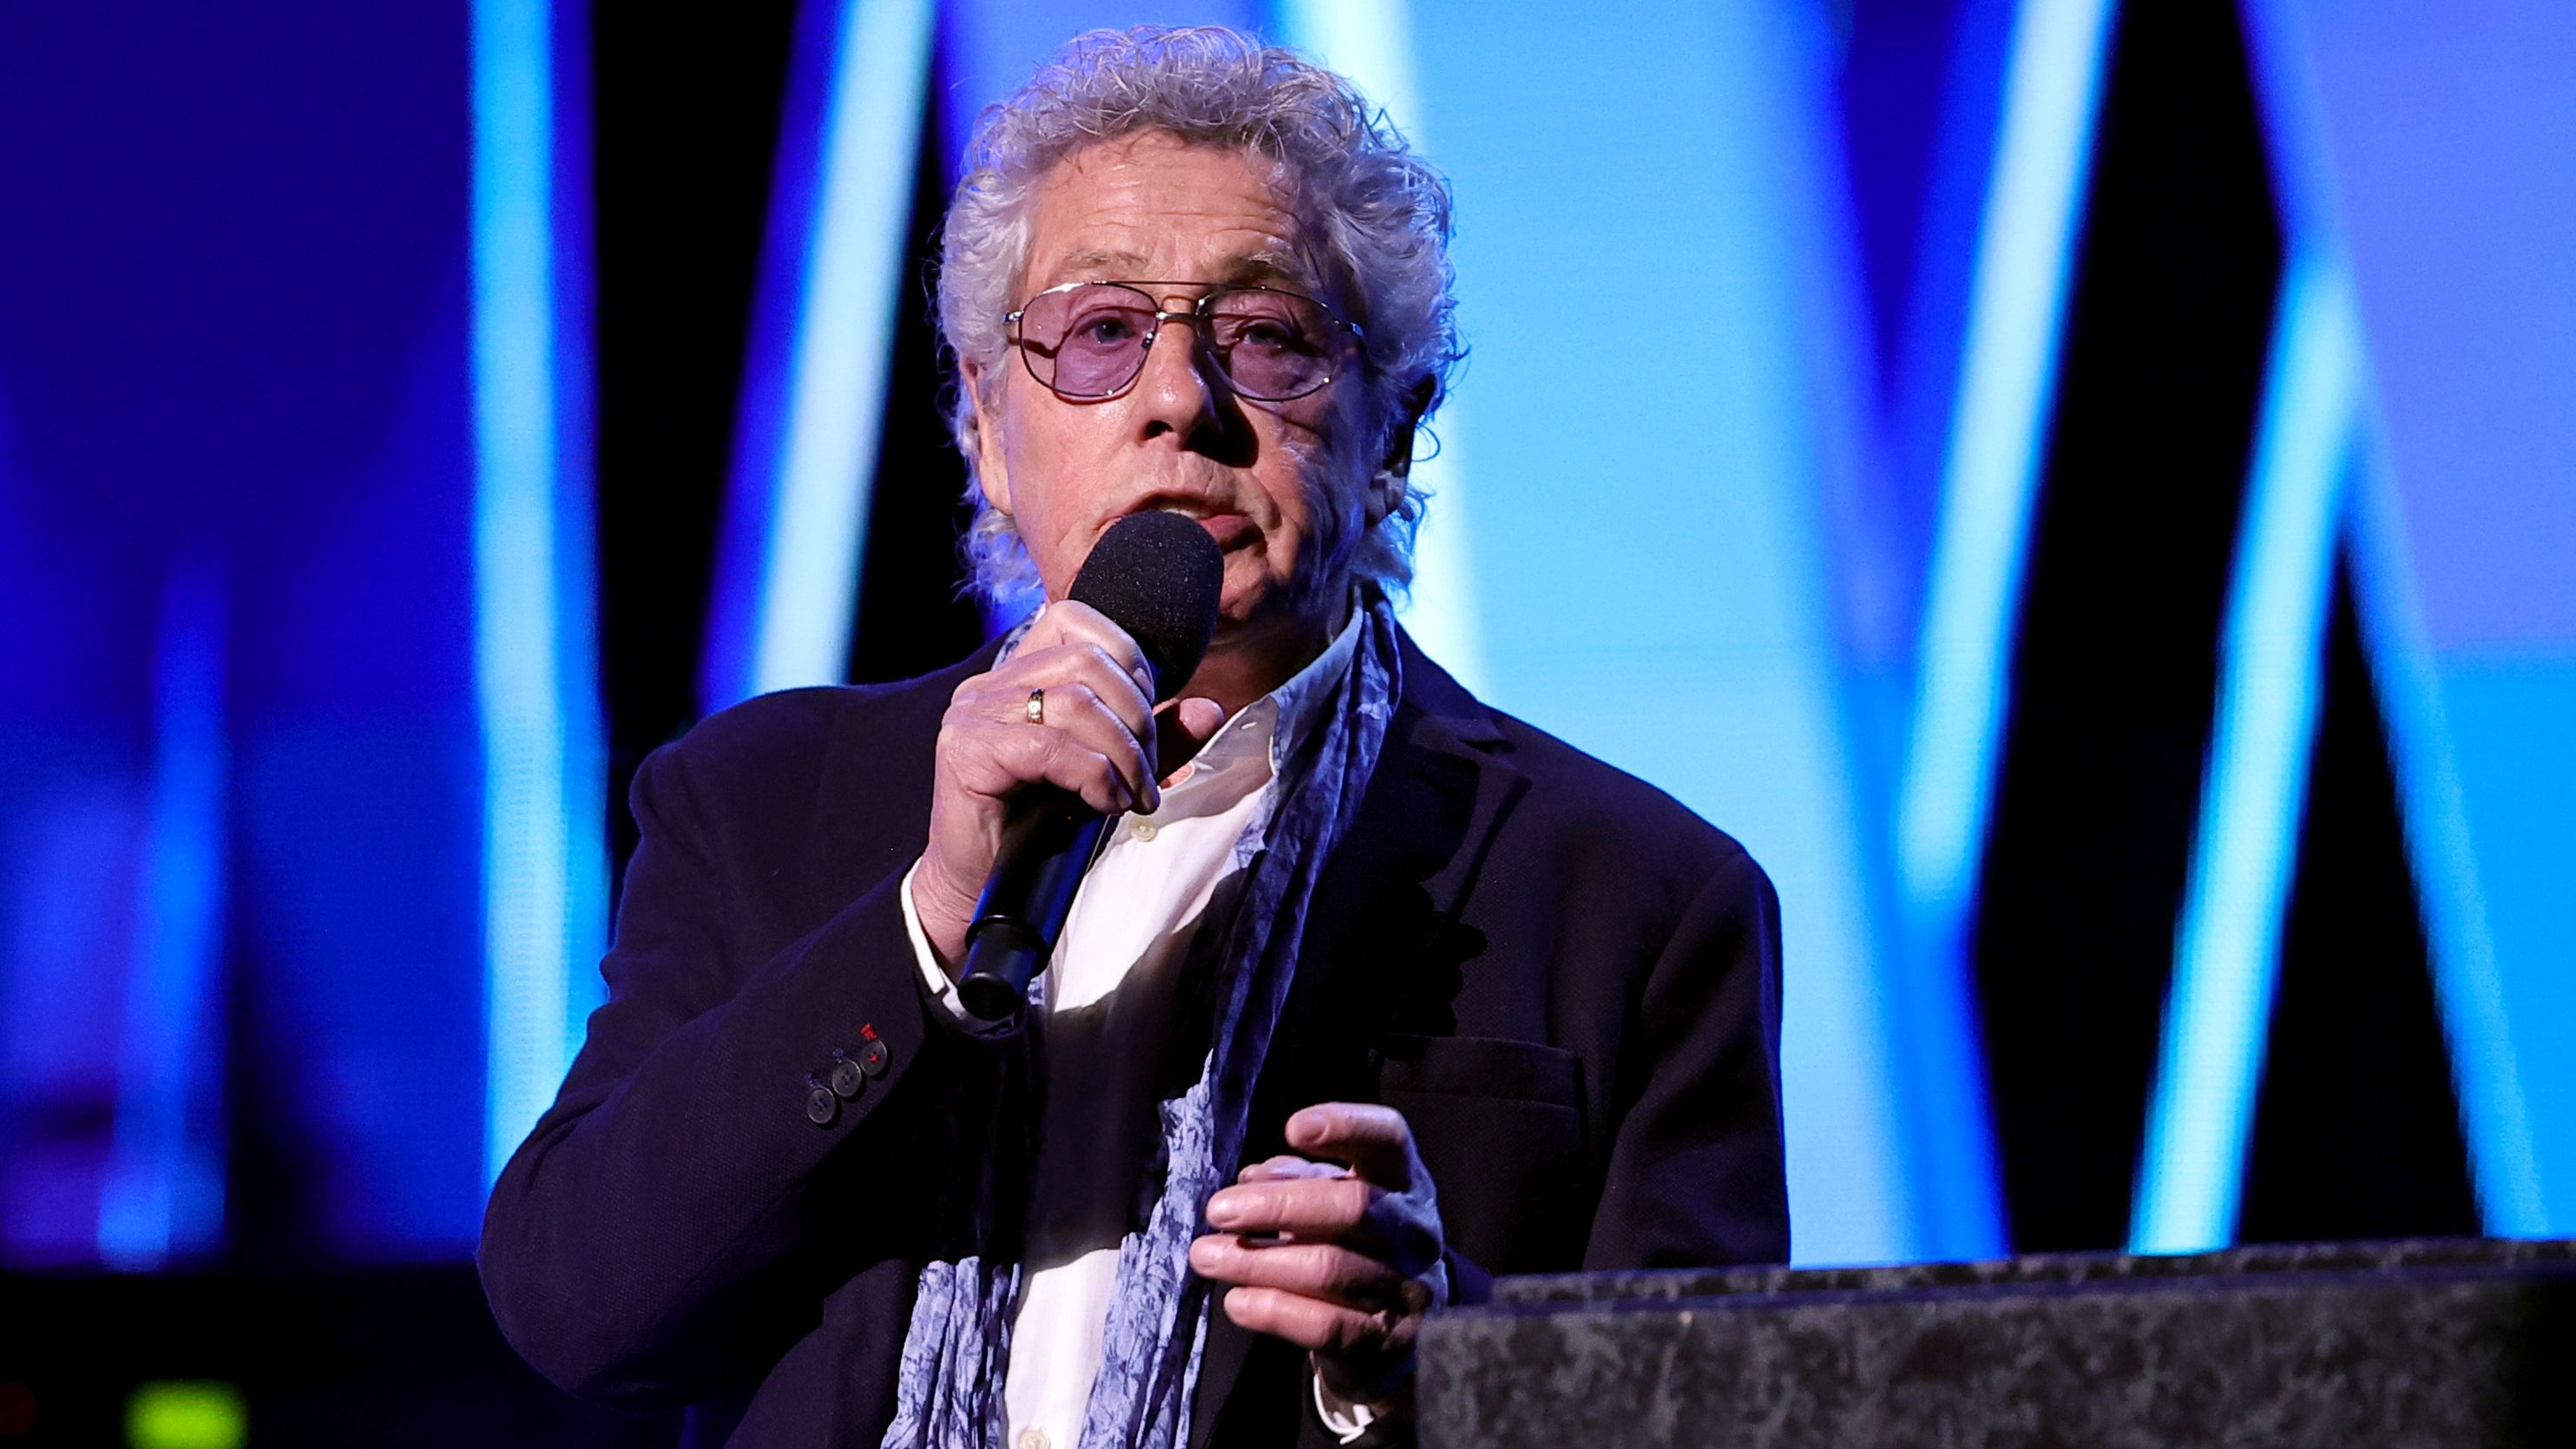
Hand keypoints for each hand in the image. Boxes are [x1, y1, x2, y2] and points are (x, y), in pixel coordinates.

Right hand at [908, 601, 1225, 967]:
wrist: (977, 888)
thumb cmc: (1036, 831)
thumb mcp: (1107, 776)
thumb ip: (1152, 740)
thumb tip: (1209, 709)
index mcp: (1017, 677)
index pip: (1074, 621)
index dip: (1127, 658)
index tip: (1147, 718)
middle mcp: (990, 685)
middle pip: (1087, 661)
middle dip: (1137, 718)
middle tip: (1148, 774)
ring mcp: (974, 714)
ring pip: (1075, 702)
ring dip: (1122, 754)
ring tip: (1133, 797)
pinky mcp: (968, 751)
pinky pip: (1052, 746)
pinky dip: (1095, 776)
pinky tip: (1106, 805)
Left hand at [1187, 1103, 1446, 1408]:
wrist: (1395, 1333)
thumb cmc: (1355, 1247)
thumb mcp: (1334, 1203)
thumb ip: (1298, 1181)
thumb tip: (1253, 1179)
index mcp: (1404, 1183)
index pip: (1389, 1140)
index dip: (1347, 1127)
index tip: (1294, 1129)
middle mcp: (1415, 1232)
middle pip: (1354, 1208)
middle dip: (1279, 1206)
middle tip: (1219, 1210)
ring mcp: (1407, 1289)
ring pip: (1330, 1268)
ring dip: (1257, 1261)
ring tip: (1207, 1256)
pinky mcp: (1383, 1341)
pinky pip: (1323, 1324)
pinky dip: (1272, 1310)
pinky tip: (1236, 1301)